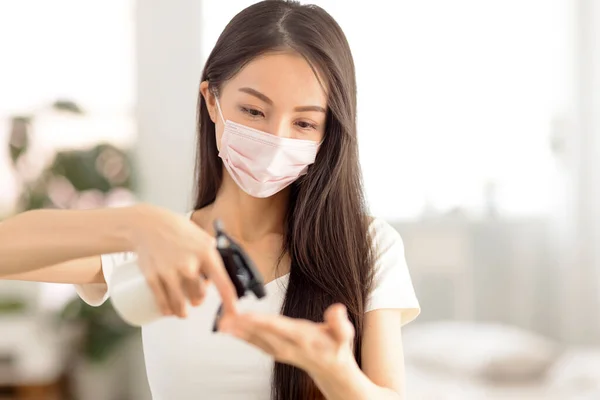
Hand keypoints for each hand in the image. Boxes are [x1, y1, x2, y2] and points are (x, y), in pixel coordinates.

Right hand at [125, 204, 236, 317]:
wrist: (148, 224)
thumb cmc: (179, 231)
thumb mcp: (202, 239)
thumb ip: (213, 256)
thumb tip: (225, 274)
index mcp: (206, 254)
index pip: (222, 282)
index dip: (229, 301)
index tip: (233, 313)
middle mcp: (189, 264)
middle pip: (199, 296)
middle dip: (198, 299)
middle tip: (195, 295)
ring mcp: (170, 272)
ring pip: (181, 304)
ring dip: (182, 311)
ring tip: (182, 311)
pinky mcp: (153, 277)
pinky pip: (162, 302)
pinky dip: (167, 310)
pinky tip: (169, 312)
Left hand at [219, 304, 355, 376]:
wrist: (332, 369)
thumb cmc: (337, 347)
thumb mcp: (345, 334)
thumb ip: (340, 323)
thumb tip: (338, 308)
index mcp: (304, 338)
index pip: (280, 328)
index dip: (262, 322)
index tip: (245, 316)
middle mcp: (289, 346)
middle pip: (262, 334)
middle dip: (242, 326)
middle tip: (224, 317)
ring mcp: (279, 351)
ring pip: (255, 340)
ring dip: (237, 331)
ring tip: (221, 322)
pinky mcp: (274, 351)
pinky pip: (255, 343)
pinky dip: (241, 335)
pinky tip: (229, 329)